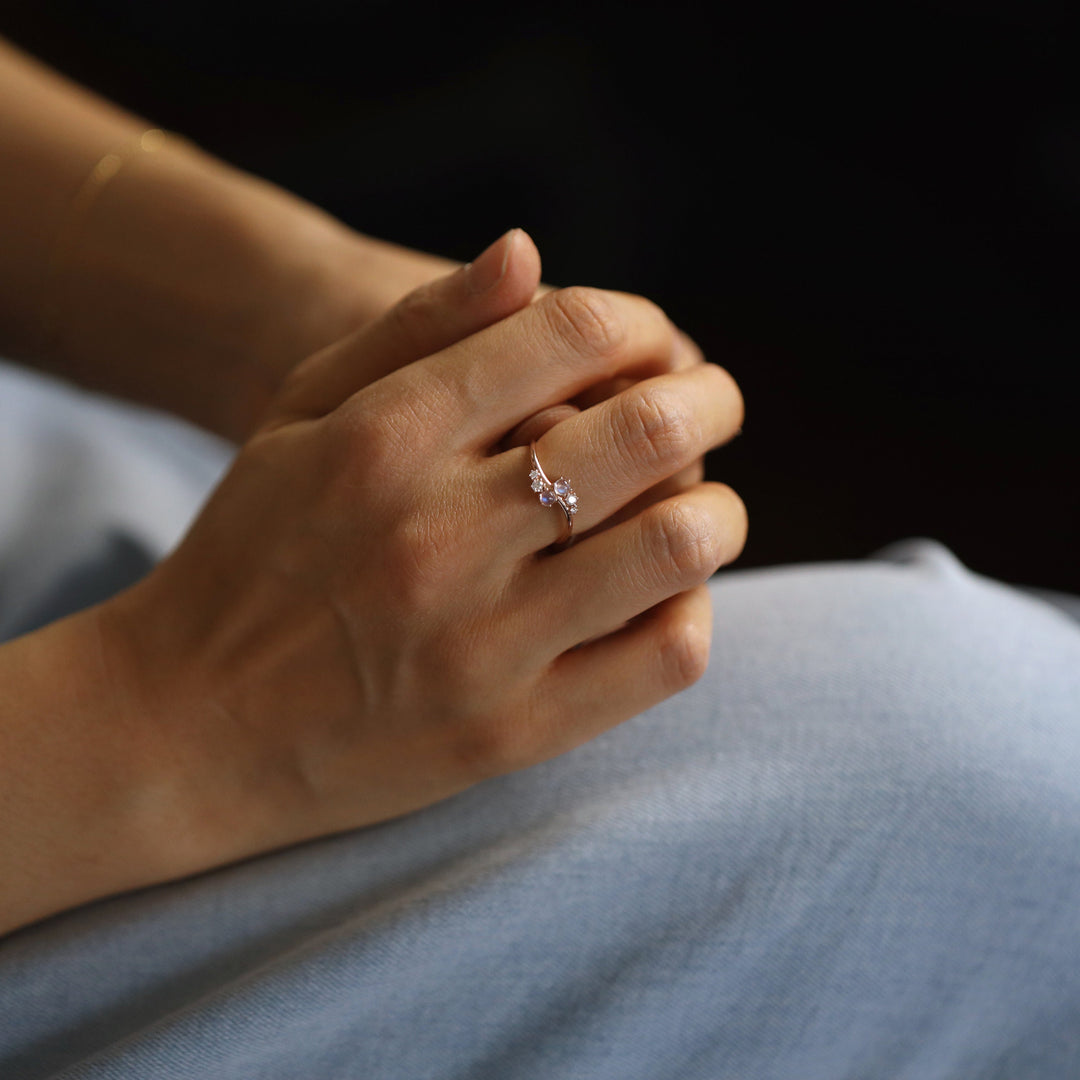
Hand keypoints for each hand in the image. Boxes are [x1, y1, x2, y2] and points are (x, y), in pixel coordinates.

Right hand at [100, 252, 746, 884]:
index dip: (640, 328)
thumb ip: (417, 326)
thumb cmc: (249, 554)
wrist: (186, 726)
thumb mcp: (299, 412)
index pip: (573, 334)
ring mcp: (480, 642)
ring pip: (677, 543)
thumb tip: (530, 252)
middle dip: (710, 403)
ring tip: (702, 505)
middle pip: (647, 430)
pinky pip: (665, 656)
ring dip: (717, 509)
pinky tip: (667, 596)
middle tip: (714, 408)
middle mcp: (440, 533)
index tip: (653, 348)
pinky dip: (694, 609)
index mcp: (387, 437)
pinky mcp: (510, 732)